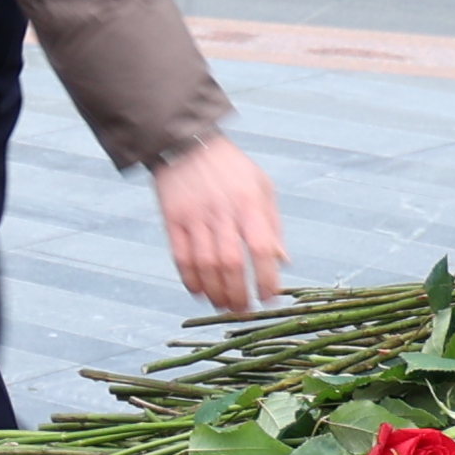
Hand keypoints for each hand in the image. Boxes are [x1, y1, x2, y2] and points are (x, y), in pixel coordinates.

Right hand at [152, 136, 290, 314]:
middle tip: (244, 311)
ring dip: (215, 292)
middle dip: (239, 294)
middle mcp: (221, 212)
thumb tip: (283, 262)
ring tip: (224, 306)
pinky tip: (199, 291)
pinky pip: (180, 257)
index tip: (269, 297)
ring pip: (205, 265)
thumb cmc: (230, 168)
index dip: (267, 278)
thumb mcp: (262, 187)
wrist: (185, 144)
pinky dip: (190, 279)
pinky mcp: (172, 220)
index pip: (261, 248)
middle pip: (231, 263)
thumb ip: (273, 225)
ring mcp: (194, 217)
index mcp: (249, 203)